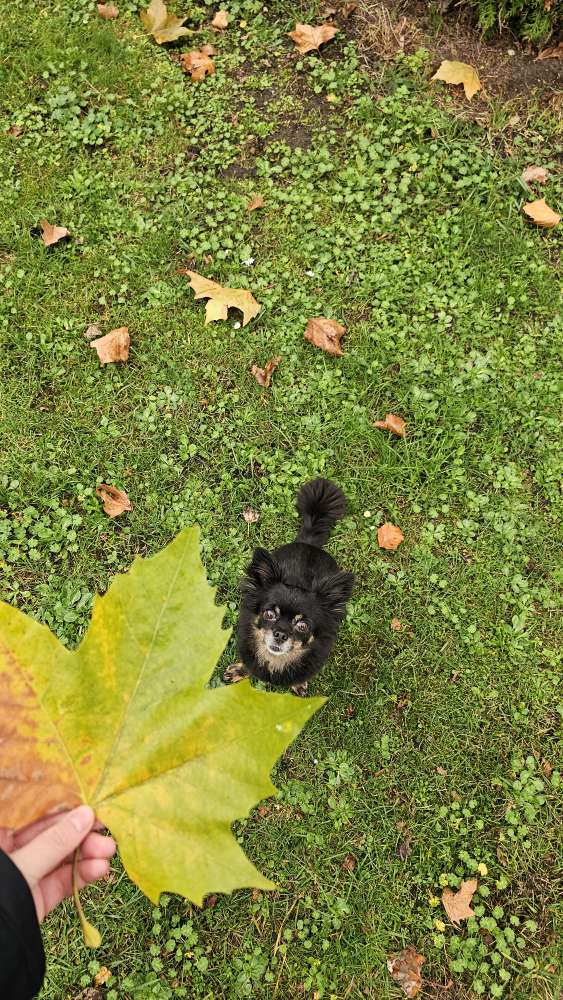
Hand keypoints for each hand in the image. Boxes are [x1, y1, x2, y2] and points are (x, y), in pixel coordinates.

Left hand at [0, 806, 115, 921]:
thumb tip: (86, 814)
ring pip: (62, 858)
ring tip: (108, 853)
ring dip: (87, 855)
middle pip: (53, 835)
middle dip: (81, 835)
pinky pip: (63, 881)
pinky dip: (83, 875)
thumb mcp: (22, 865)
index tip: (93, 807)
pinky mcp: (38, 897)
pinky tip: (99, 870)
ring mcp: (26, 875)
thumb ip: (54, 842)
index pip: (36, 814)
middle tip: (106, 835)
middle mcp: (13, 852)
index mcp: (1, 836)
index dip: (65, 809)